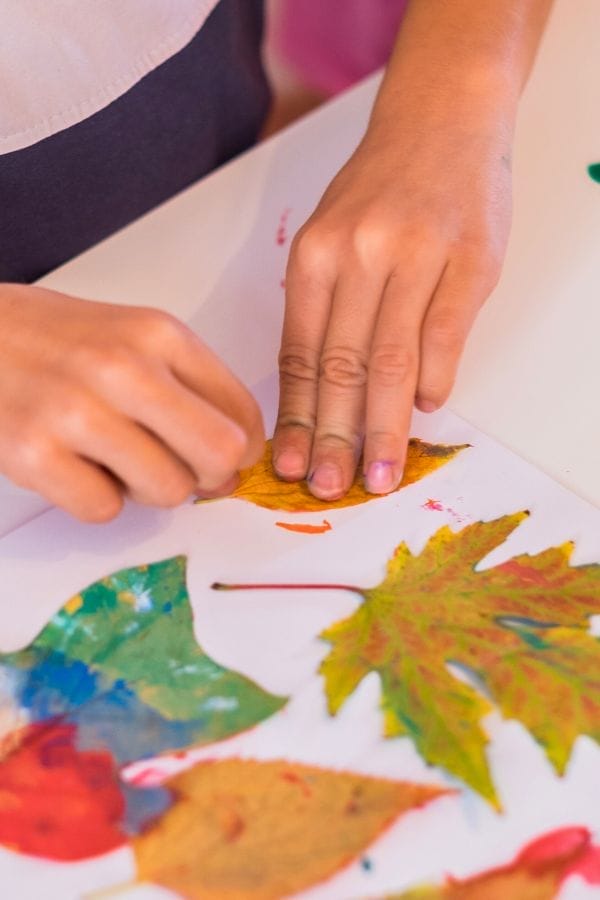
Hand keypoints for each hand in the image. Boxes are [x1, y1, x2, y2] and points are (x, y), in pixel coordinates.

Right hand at [0, 285, 263, 520]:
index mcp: (159, 335)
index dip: (241, 450)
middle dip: (207, 476)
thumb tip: (232, 469)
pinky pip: (104, 510)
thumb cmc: (58, 341)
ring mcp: (75, 412)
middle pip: (219, 455)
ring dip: (147, 489)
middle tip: (176, 468)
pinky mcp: (33, 454)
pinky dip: (95, 499)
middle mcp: (124, 368)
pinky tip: (75, 466)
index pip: (243, 414)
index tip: (218, 456)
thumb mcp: (134, 339)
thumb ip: (190, 393)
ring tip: (115, 460)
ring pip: (167, 490)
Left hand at [273, 85, 512, 499]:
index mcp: (314, 256)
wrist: (441, 120)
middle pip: (340, 366)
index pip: (299, 354)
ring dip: (383, 426)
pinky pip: (446, 334)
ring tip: (377, 475)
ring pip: (391, 360)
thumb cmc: (381, 188)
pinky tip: (427, 410)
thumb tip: (325, 394)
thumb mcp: (330, 237)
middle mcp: (357, 256)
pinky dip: (436, 379)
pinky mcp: (468, 259)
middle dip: (332, 437)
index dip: (294, 417)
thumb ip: (324, 309)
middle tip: (327, 488)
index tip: (288, 464)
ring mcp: (415, 257)